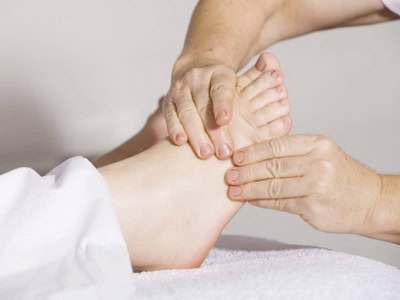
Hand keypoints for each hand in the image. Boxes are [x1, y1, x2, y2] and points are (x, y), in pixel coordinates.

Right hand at [164, 54, 275, 159]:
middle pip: (204, 105)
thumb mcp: (241, 80)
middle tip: (224, 152)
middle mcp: (197, 78)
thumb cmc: (223, 86)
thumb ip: (259, 80)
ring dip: (195, 134)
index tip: (225, 121)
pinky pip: (170, 115)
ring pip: (186, 111)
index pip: (221, 88)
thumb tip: (278, 76)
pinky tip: (180, 142)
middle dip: (213, 131)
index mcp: (219, 73)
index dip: (222, 104)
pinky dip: (174, 128)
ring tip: (205, 154)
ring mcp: (181, 88)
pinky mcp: (168, 100)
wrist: (195, 70)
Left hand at [225, 135, 381, 235]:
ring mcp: (316, 186)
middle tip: (229, 175)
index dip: (252, 152)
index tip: (236, 157)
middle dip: (246, 171)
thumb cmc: (339, 175)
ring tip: (233, 190)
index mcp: (317, 145)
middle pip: (272, 166)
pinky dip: (261, 201)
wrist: (369, 200)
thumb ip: (292, 153)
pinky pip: (280, 203)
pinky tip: (250, 199)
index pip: (276, 145)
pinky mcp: (313, 208)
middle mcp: (317, 163)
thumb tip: (254, 157)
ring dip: (249, 189)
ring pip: (273, 186)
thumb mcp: (321, 154)